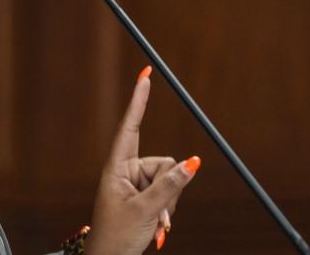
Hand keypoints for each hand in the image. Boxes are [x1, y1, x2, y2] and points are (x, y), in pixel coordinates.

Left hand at [86, 67, 200, 254]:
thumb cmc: (118, 236)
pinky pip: (169, 192)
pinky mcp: (144, 193)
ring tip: (152, 220)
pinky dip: (167, 208)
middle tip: (154, 212)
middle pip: (164, 162)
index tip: (145, 74)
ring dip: (168, 202)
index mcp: (116, 166)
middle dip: (168, 187)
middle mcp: (126, 169)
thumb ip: (170, 186)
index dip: (139, 99)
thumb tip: (193, 161)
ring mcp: (135, 182)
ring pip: (170, 179)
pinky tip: (156, 224)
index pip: (130, 125)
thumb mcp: (146, 210)